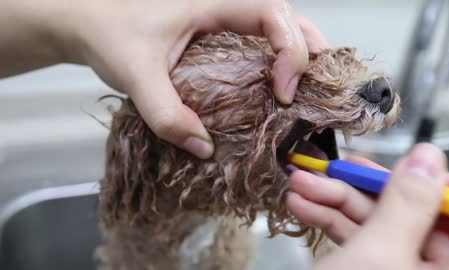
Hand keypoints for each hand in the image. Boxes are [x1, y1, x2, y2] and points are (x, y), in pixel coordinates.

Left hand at [0, 0, 327, 158]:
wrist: (89, 23)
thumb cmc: (110, 35)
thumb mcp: (136, 76)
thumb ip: (166, 115)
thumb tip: (204, 149)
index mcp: (213, 2)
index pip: (271, 13)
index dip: (290, 49)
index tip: (281, 91)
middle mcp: (225, 5)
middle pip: (286, 15)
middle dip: (309, 48)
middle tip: (319, 86)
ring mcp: (224, 17)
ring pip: (278, 24)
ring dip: (300, 51)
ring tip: (310, 84)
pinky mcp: (219, 33)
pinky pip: (260, 37)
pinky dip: (279, 56)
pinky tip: (281, 82)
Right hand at [288, 143, 448, 268]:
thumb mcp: (379, 253)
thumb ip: (406, 203)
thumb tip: (427, 158)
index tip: (423, 168)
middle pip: (418, 216)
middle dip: (368, 189)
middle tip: (339, 169)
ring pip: (381, 225)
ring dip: (338, 201)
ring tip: (303, 184)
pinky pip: (362, 241)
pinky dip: (333, 222)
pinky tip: (305, 204)